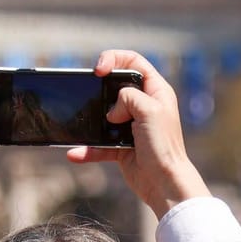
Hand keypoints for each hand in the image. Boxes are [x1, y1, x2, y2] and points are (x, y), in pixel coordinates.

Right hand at [67, 50, 209, 216]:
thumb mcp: (150, 110)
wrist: (164, 183)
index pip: (133, 61)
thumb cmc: (164, 146)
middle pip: (114, 86)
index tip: (99, 70)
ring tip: (84, 125)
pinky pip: (99, 144)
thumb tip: (112, 109)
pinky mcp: (121, 146)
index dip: (114, 59)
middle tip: (90, 94)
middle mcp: (144, 105)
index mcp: (156, 91)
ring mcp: (131, 126)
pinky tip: (76, 153)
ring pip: (104, 115)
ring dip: (91, 121)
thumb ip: (129, 97)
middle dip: (100, 90)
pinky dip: (87, 149)